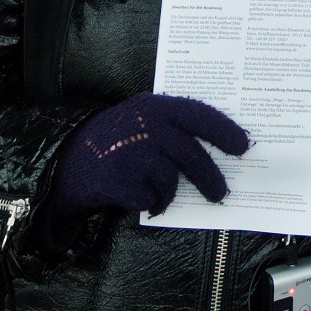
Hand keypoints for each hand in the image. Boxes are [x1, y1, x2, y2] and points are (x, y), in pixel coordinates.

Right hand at [51, 93, 249, 219]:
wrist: (66, 158)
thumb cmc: (115, 140)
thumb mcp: (142, 118)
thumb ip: (171, 127)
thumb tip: (215, 149)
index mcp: (157, 107)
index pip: (201, 115)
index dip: (225, 130)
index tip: (244, 147)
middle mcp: (148, 126)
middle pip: (192, 156)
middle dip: (210, 178)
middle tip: (221, 194)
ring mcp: (133, 153)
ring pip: (170, 181)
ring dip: (169, 195)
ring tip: (160, 198)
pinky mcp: (119, 180)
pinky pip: (148, 199)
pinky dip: (147, 204)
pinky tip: (137, 199)